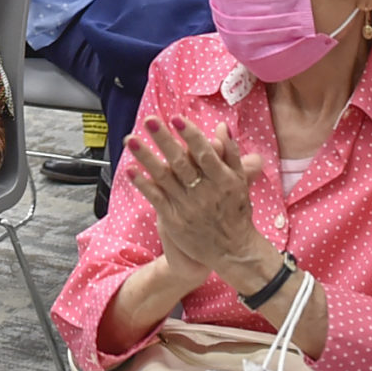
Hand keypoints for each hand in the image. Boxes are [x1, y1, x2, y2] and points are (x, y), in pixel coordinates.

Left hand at [124, 116, 265, 285]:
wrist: (233, 251)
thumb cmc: (236, 212)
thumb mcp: (241, 182)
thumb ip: (231, 154)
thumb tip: (221, 127)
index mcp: (222, 180)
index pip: (205, 154)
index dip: (191, 136)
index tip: (177, 119)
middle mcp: (204, 192)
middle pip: (181, 162)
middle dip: (164, 140)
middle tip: (149, 120)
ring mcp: (187, 206)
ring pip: (164, 177)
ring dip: (146, 158)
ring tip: (131, 140)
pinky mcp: (174, 220)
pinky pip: (156, 198)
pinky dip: (143, 184)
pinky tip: (131, 169)